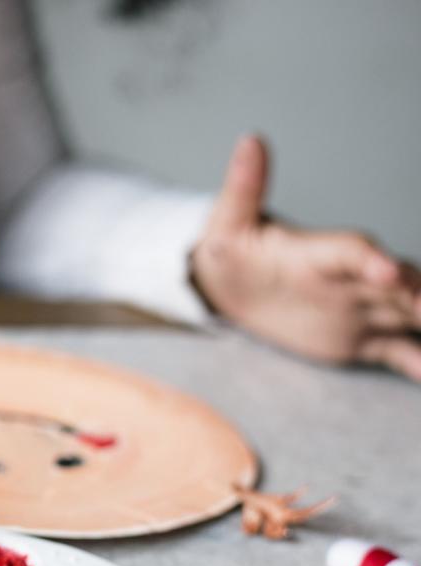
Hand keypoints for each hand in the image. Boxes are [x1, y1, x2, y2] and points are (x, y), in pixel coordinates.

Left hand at [191, 135, 420, 379]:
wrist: (231, 283)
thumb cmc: (230, 250)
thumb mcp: (226, 224)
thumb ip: (242, 189)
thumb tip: (248, 140)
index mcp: (319, 252)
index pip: (352, 251)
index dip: (371, 259)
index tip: (386, 270)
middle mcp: (352, 278)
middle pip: (399, 283)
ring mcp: (361, 308)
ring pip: (409, 315)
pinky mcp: (360, 338)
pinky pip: (398, 352)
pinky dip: (419, 363)